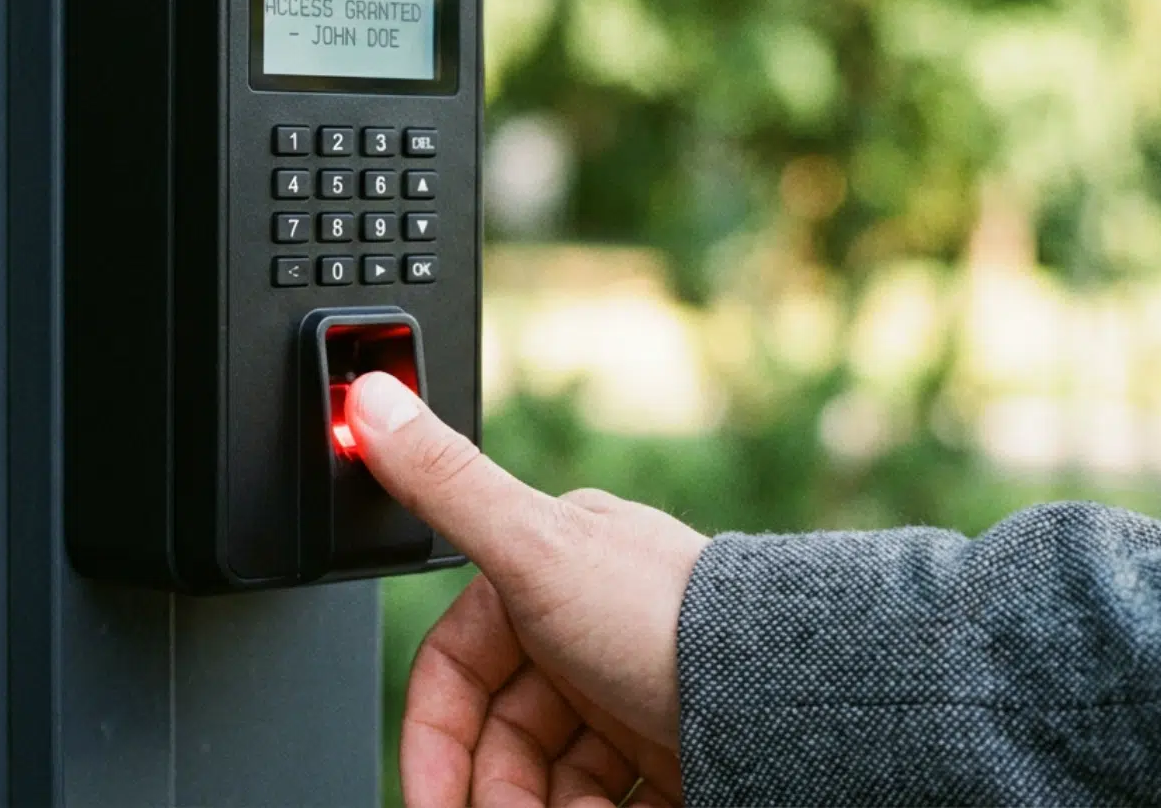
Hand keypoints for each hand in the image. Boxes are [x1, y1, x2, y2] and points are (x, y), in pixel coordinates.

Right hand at [346, 372, 709, 807]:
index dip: (432, 737)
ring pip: (554, 773)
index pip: (456, 669)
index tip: (428, 797)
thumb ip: (447, 481)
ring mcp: (632, 691)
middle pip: (504, 732)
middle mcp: (588, 630)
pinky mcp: (675, 747)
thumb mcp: (536, 547)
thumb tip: (369, 393)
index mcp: (546, 575)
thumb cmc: (668, 619)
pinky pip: (612, 796)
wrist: (791, 700)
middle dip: (494, 790)